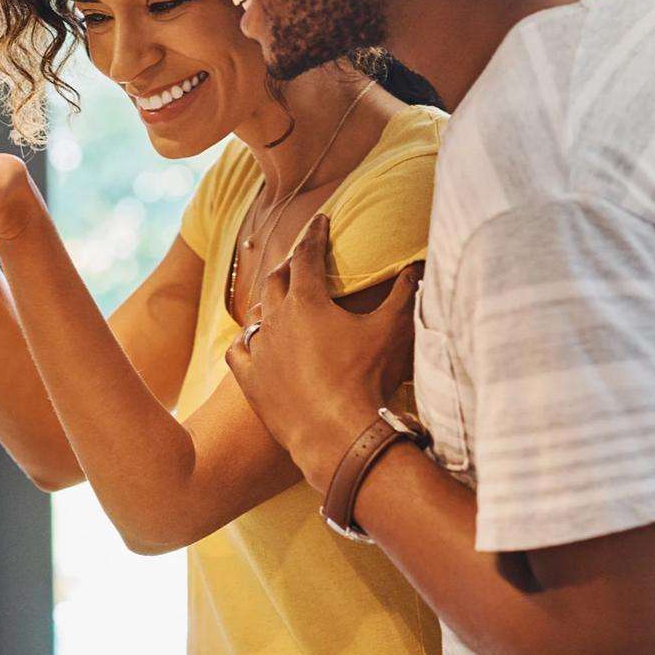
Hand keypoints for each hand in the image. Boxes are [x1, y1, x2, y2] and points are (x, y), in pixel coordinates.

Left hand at [224, 215, 419, 490]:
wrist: (337, 434)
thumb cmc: (367, 379)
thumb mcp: (392, 331)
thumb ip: (403, 294)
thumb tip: (415, 267)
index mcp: (308, 300)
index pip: (308, 254)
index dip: (315, 234)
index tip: (321, 220)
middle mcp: (277, 318)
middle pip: (276, 279)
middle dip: (289, 264)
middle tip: (300, 259)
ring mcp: (260, 350)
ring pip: (257, 314)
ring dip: (268, 303)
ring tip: (279, 300)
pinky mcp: (251, 380)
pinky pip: (239, 350)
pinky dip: (247, 340)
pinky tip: (253, 341)